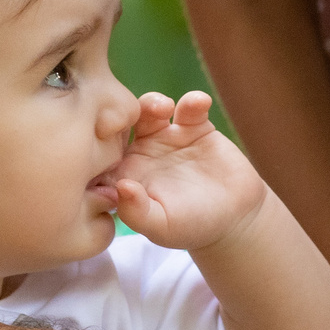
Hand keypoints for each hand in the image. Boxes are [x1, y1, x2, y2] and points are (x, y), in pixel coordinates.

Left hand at [105, 90, 267, 251]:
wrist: (235, 220)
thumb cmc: (192, 228)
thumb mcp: (162, 227)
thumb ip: (137, 212)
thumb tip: (120, 187)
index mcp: (125, 174)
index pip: (99, 153)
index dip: (94, 141)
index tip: (96, 134)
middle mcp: (141, 152)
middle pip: (121, 123)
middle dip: (119, 114)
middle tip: (128, 114)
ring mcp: (168, 137)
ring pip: (151, 109)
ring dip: (153, 102)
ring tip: (164, 108)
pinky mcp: (196, 127)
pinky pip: (190, 108)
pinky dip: (193, 101)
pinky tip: (199, 103)